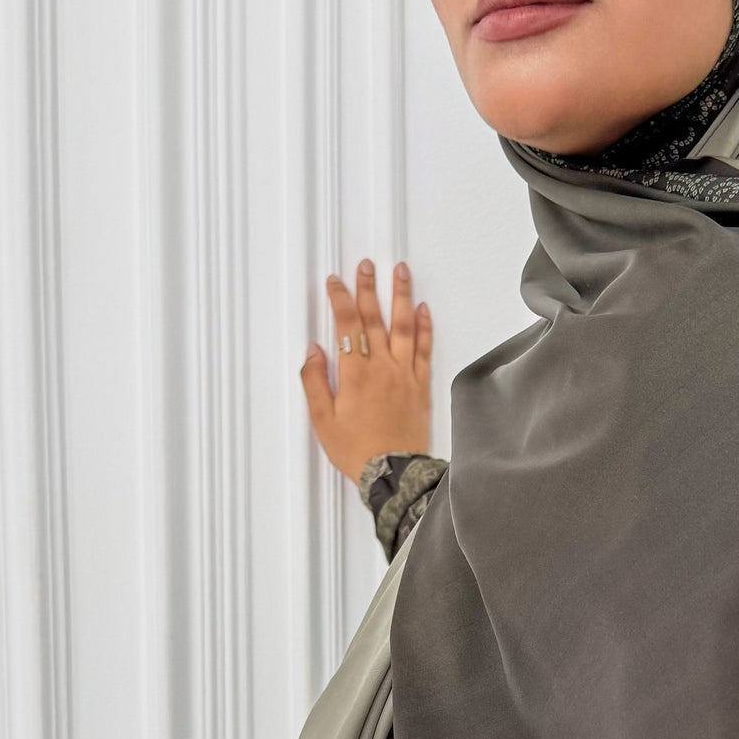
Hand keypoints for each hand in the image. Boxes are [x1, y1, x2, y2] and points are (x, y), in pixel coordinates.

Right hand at [303, 259, 433, 483]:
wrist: (394, 474)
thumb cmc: (358, 451)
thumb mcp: (323, 420)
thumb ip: (316, 382)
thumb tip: (313, 351)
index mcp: (354, 374)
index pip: (346, 325)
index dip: (340, 299)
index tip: (335, 281)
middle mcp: (382, 368)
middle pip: (374, 318)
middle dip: (368, 288)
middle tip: (366, 264)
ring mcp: (404, 374)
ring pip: (403, 326)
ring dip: (400, 295)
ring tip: (400, 271)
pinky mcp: (420, 385)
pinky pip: (424, 349)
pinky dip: (424, 326)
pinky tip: (422, 309)